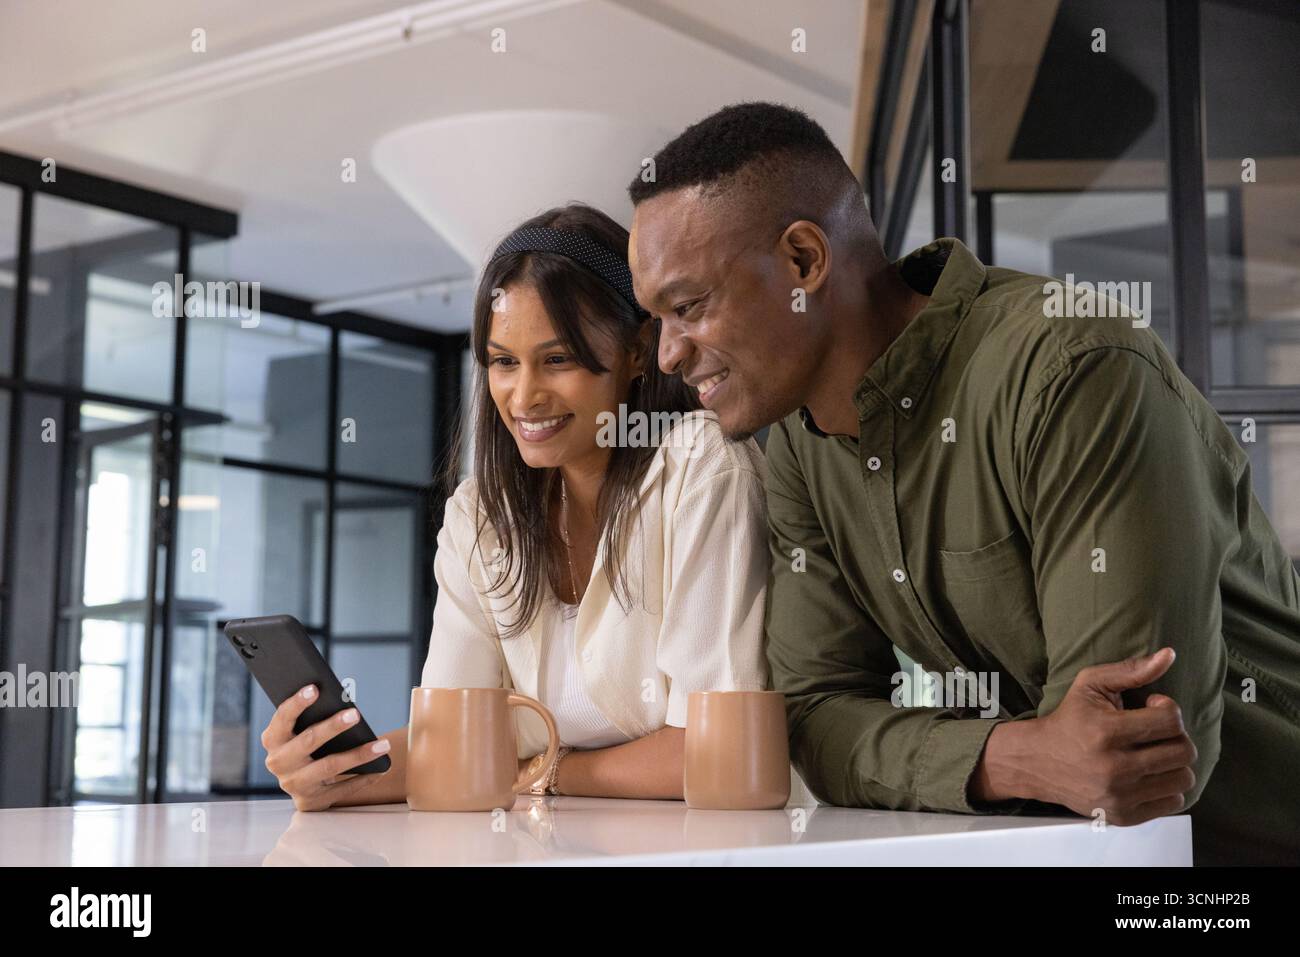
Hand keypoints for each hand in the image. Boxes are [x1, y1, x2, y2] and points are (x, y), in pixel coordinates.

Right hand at [261, 685, 391, 810]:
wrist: (303, 783)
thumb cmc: (308, 744)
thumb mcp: (302, 730)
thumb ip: (312, 716)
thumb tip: (341, 699)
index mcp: (273, 739)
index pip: (283, 718)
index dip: (297, 703)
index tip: (315, 688)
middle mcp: (278, 762)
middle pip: (308, 741)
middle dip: (332, 727)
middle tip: (355, 714)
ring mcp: (293, 784)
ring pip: (328, 767)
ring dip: (358, 755)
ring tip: (383, 745)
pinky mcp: (310, 801)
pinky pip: (341, 789)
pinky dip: (363, 778)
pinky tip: (380, 769)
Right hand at [1027, 647, 1197, 824]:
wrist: (1037, 761)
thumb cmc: (1069, 719)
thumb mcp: (1090, 685)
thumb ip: (1131, 670)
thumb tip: (1170, 654)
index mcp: (1107, 731)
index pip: (1171, 721)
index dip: (1168, 708)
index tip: (1152, 706)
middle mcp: (1115, 767)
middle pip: (1183, 751)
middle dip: (1176, 736)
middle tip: (1157, 731)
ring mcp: (1120, 795)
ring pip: (1184, 779)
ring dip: (1175, 763)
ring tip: (1155, 753)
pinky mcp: (1123, 815)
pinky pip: (1173, 802)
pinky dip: (1167, 787)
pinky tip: (1149, 773)